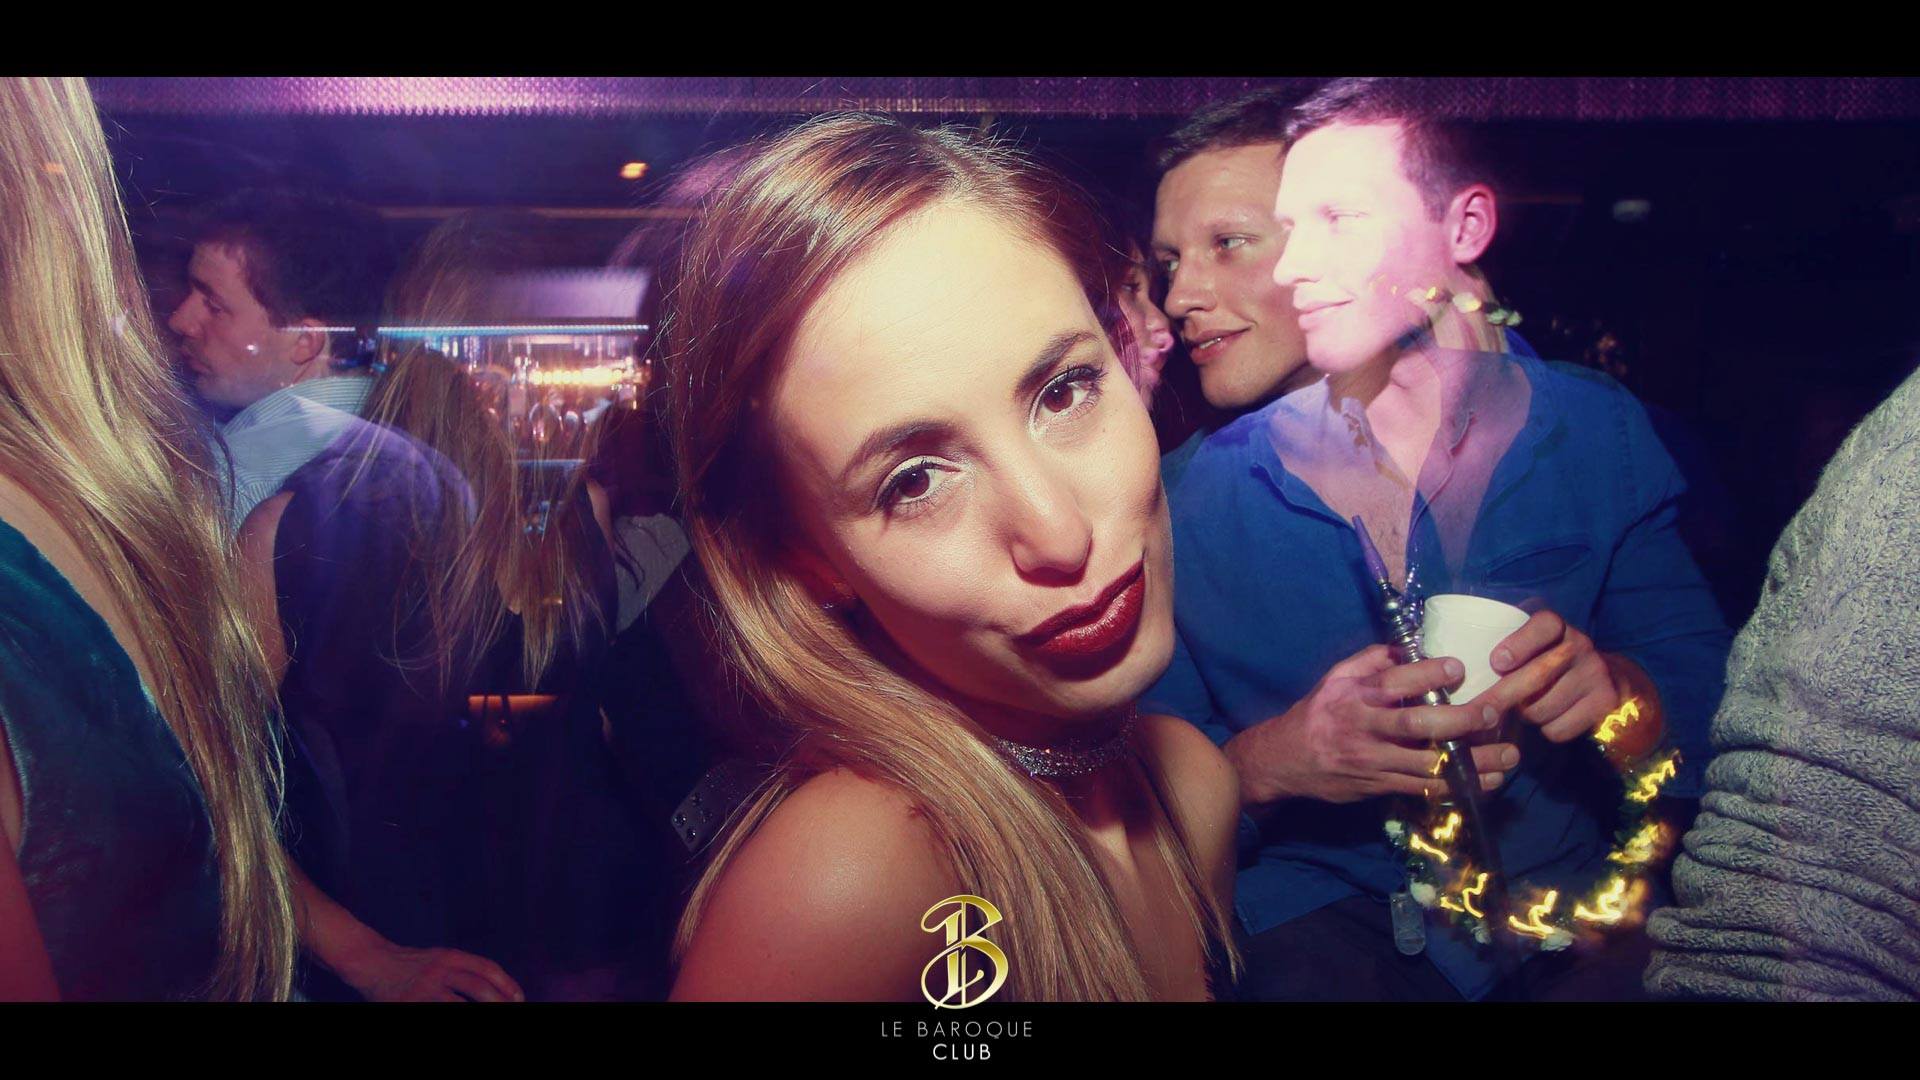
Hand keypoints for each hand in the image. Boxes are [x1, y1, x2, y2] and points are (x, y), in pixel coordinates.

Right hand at [345, 942, 525, 1002]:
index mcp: (451, 957)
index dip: (508, 984)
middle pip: (479, 988)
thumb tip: (497, 990)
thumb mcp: (440, 958)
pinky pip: (438, 1011)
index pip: (487, 969)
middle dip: (499, 1003)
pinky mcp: (409, 1003)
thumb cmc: (410, 964)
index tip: (519, 999)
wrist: (370, 961)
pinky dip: (452, 1014)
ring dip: (479, 1011)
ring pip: (459, 1005)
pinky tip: (458, 1016)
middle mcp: (440, 970)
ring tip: (492, 1016)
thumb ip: (463, 970)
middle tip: (511, 1010)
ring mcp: (424, 988)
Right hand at [1227, 644, 1520, 806]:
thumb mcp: (1336, 678)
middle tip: (1494, 713)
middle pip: (1417, 726)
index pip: (1393, 683)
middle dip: (1461, 721)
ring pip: (1428, 764)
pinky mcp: (1380, 787)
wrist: (1285, 761)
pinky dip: (1458, 787)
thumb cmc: (1317, 712)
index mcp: (1354, 696)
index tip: (1459, 667)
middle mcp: (1364, 729)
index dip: (1427, 674)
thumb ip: (1372, 660)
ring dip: (1472, 762)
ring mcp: (1373, 762)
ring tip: (1507, 756)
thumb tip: (1410, 644)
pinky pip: (1424, 789)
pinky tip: (1486, 782)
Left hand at [1483, 609, 1627, 743]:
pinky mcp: (1604, 703)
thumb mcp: (1534, 646)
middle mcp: (1580, 645)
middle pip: (1537, 676)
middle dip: (1502, 696)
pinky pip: (1559, 728)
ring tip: (1530, 707)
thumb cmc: (1552, 662)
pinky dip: (1548, 729)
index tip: (1497, 662)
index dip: (1520, 644)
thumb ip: (1509, 652)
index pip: (1543, 626)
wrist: (1609, 678)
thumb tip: (1467, 676)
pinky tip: (1553, 718)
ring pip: (1542, 708)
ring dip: (1526, 716)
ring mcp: (1595, 674)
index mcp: (1558, 627)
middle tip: (1483, 709)